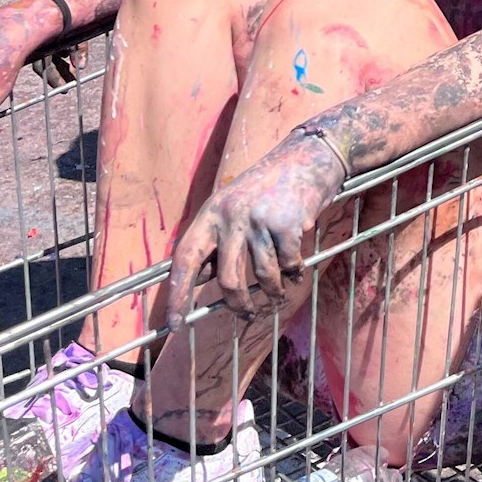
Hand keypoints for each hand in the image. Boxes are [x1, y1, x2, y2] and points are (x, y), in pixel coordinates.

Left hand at [165, 135, 346, 319]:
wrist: (307, 158)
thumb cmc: (267, 186)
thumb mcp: (232, 206)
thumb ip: (217, 239)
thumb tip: (200, 279)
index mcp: (211, 213)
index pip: (185, 259)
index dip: (178, 294)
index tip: (175, 324)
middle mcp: (232, 216)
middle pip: (228, 279)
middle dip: (238, 304)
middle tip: (246, 315)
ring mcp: (260, 220)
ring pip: (264, 276)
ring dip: (274, 291)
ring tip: (279, 294)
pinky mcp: (287, 225)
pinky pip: (289, 264)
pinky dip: (294, 272)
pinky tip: (296, 271)